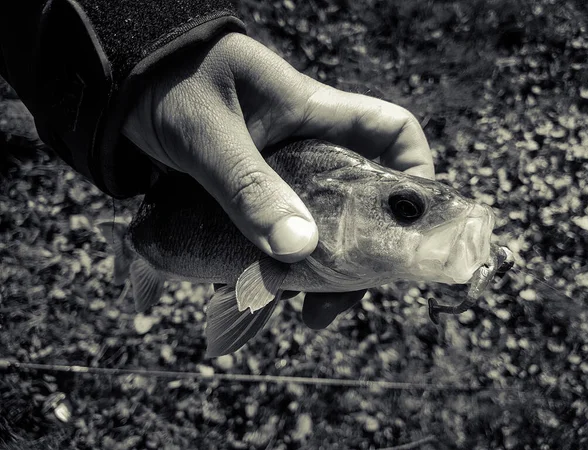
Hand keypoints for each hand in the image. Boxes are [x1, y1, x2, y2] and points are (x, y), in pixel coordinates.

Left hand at [123, 32, 433, 325]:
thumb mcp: (209, 136)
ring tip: (296, 311)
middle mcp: (308, 148)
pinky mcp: (249, 196)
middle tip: (335, 301)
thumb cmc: (170, 85)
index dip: (414, 174)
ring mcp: (279, 175)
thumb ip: (247, 188)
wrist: (121, 88)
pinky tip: (246, 292)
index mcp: (313, 115)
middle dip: (358, 255)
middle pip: (361, 202)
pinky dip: (266, 267)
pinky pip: (272, 236)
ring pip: (317, 228)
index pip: (392, 134)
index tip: (407, 226)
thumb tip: (297, 248)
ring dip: (311, 273)